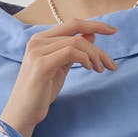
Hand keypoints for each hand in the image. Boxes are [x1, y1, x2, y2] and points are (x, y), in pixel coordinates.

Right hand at [1, 18, 118, 130]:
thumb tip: (91, 34)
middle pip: (77, 34)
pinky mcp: (41, 64)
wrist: (23, 112)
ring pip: (76, 43)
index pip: (72, 24)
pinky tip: (90, 68)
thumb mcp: (61, 67)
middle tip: (111, 65)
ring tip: (100, 70)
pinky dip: (85, 58)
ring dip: (94, 56)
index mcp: (41, 39)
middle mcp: (37, 41)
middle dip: (99, 49)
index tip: (113, 31)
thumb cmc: (41, 91)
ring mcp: (37, 51)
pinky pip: (70, 52)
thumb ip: (72, 50)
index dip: (94, 24)